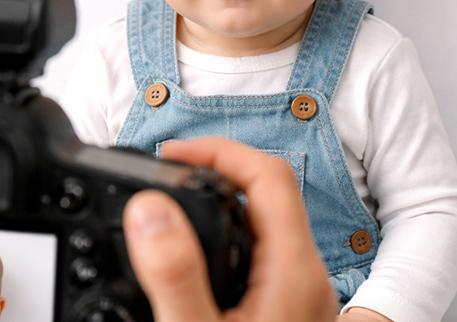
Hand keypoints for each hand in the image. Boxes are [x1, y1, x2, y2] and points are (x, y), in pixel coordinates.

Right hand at [122, 137, 335, 321]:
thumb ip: (175, 276)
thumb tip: (151, 210)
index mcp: (294, 271)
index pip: (268, 175)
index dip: (218, 150)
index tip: (172, 153)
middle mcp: (305, 276)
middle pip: (269, 191)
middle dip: (216, 167)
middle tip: (170, 170)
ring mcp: (298, 293)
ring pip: (264, 222)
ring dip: (220, 200)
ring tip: (176, 202)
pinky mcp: (286, 308)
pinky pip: (259, 250)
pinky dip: (225, 233)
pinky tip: (196, 250)